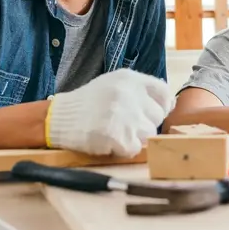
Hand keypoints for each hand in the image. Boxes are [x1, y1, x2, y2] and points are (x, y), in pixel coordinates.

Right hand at [46, 69, 172, 156]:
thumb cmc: (88, 103)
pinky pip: (134, 149)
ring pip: (147, 135)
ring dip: (134, 138)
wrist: (59, 118)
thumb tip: (169, 104)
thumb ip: (140, 90)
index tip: (151, 114)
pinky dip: (123, 150)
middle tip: (123, 124)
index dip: (162, 107)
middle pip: (157, 118)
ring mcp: (123, 114)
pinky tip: (109, 141)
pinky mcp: (116, 135)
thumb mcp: (114, 84)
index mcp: (130, 79)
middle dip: (144, 124)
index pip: (164, 93)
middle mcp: (129, 94)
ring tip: (114, 131)